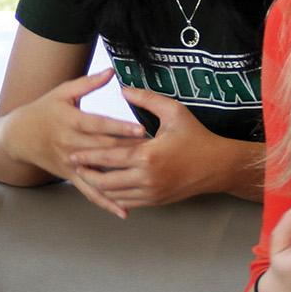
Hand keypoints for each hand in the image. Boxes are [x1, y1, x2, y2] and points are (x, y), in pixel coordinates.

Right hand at [0, 69, 148, 216]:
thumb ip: (88, 83)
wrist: (20, 136)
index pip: (99, 124)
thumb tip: (111, 71)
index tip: (141, 129)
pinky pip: (89, 192)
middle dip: (129, 153)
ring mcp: (70, 163)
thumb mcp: (63, 92)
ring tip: (145, 182)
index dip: (120, 127)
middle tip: (155, 154)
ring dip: (122, 178)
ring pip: (99, 173)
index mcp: (70, 121)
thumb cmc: (45, 109)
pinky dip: (106, 202)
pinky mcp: (70, 176)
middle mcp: (70, 144)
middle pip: (103, 150)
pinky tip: (124, 210)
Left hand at [69, 85, 242, 210]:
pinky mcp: (156, 201)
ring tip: (85, 176)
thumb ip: (147, 99)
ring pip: (114, 194)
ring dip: (97, 186)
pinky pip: (127, 202)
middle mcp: (147, 178)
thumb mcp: (174, 111)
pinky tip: (104, 186)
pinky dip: (112, 196)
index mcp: (148, 156)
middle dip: (87, 174)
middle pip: (106, 181)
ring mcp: (151, 193)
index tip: (73, 153)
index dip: (89, 156)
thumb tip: (123, 89)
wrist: (217, 166)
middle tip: (73, 166)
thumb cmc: (196, 136)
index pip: (110, 157)